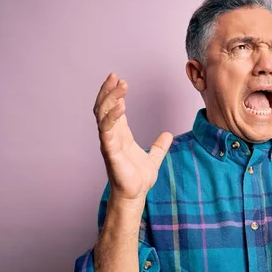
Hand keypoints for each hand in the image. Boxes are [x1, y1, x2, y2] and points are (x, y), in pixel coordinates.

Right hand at [93, 73, 172, 201]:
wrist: (135, 195)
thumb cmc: (138, 179)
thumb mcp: (154, 158)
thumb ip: (159, 146)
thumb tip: (168, 135)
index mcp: (121, 135)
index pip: (114, 109)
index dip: (115, 94)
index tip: (120, 80)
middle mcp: (112, 136)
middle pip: (104, 108)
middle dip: (108, 91)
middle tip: (115, 76)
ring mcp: (109, 143)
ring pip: (103, 115)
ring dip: (109, 98)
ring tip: (119, 85)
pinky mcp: (110, 152)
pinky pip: (108, 131)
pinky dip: (112, 117)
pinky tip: (121, 106)